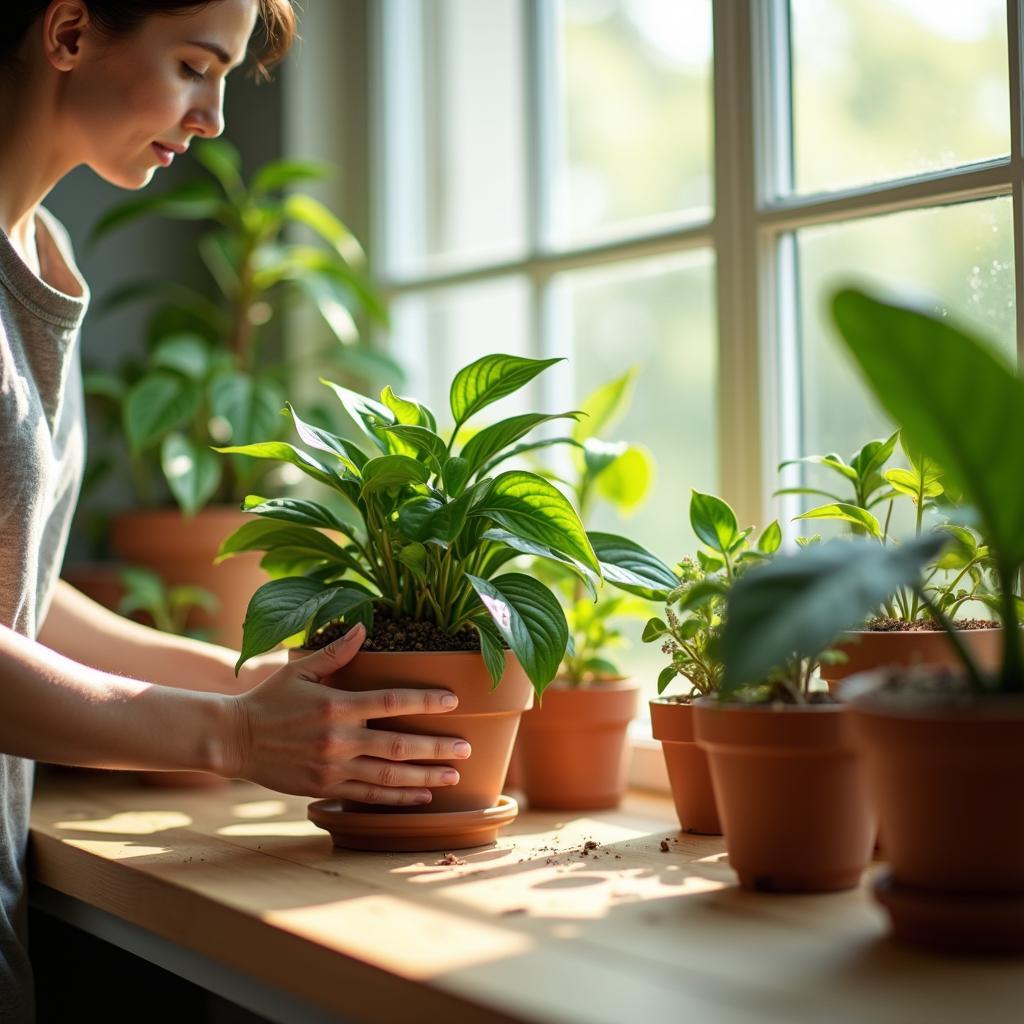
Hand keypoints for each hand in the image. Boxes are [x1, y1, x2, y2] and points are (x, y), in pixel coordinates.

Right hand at [222, 623, 470, 804]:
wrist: (235, 739)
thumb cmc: (269, 699)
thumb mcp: (300, 670)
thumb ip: (335, 654)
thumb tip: (362, 628)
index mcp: (337, 705)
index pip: (391, 702)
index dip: (425, 702)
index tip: (453, 702)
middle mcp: (339, 739)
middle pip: (399, 745)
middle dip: (437, 748)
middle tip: (466, 748)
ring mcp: (333, 768)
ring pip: (388, 776)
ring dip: (425, 778)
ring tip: (454, 778)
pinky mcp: (325, 789)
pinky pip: (368, 796)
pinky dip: (396, 799)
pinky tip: (420, 798)